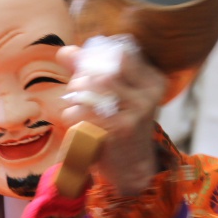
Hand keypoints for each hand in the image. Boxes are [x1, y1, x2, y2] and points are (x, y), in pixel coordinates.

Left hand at [58, 43, 165, 196]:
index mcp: (153, 82)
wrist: (131, 166)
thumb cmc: (121, 124)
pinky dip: (72, 114)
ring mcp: (135, 115)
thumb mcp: (116, 95)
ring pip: (93, 89)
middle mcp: (148, 97)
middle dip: (82, 78)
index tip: (87, 68)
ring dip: (75, 95)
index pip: (122, 54)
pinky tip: (75, 120)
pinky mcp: (118, 132)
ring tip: (74, 103)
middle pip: (104, 72)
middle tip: (75, 89)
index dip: (97, 57)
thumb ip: (90, 70)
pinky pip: (83, 113)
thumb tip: (64, 50)